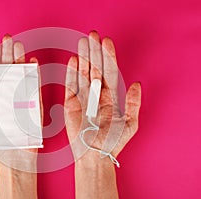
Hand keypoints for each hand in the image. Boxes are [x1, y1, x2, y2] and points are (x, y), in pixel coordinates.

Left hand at [0, 35, 38, 198]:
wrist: (15, 162)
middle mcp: (8, 98)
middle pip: (8, 71)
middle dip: (7, 53)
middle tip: (7, 38)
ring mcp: (22, 100)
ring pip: (21, 76)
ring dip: (20, 60)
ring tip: (19, 45)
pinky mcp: (34, 106)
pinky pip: (34, 88)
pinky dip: (33, 75)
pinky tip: (32, 62)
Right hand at [64, 31, 140, 198]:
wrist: (94, 155)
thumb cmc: (112, 142)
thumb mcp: (130, 123)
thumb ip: (133, 103)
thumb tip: (136, 83)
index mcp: (110, 96)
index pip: (109, 72)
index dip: (108, 57)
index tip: (107, 42)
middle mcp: (96, 94)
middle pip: (95, 68)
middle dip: (94, 51)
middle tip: (92, 35)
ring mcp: (82, 97)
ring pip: (82, 73)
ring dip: (83, 57)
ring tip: (83, 42)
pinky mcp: (70, 103)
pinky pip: (71, 85)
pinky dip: (71, 73)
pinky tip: (74, 61)